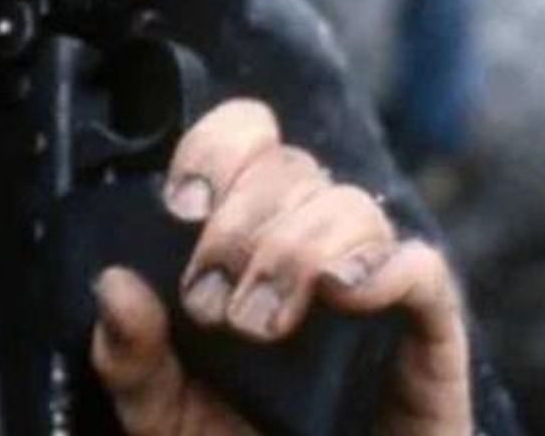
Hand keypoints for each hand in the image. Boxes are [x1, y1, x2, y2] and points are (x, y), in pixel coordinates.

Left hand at [89, 99, 471, 434]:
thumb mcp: (161, 409)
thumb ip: (130, 354)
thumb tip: (113, 286)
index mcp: (250, 235)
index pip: (246, 136)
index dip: (214, 150)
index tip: (182, 207)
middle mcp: (312, 243)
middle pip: (290, 167)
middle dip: (238, 226)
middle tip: (211, 304)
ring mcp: (374, 285)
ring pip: (350, 205)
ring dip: (294, 250)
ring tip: (259, 325)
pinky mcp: (430, 336)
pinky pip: (423, 269)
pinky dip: (384, 266)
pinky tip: (343, 291)